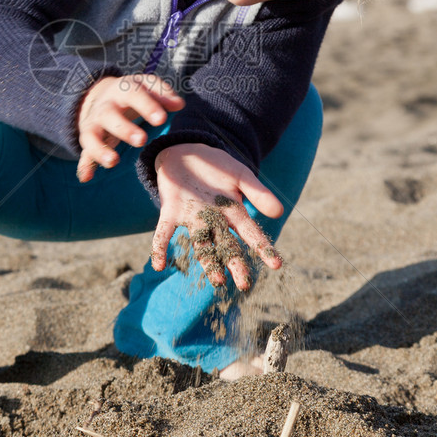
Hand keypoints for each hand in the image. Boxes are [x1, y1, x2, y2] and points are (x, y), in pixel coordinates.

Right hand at [76, 74, 184, 181]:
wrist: (102, 93)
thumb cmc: (133, 92)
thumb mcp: (147, 86)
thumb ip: (163, 93)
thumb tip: (179, 104)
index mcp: (122, 90)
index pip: (134, 94)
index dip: (147, 106)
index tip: (162, 119)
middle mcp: (105, 107)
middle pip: (110, 115)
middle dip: (124, 129)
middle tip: (142, 140)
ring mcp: (94, 124)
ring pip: (92, 135)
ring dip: (100, 149)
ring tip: (114, 162)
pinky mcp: (89, 139)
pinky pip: (85, 153)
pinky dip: (85, 165)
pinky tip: (87, 177)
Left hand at [151, 143, 282, 290]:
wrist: (187, 151)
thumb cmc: (217, 166)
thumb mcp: (241, 175)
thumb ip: (258, 193)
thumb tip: (279, 212)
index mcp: (232, 212)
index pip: (250, 232)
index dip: (262, 247)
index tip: (276, 265)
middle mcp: (213, 220)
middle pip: (226, 245)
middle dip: (235, 264)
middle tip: (245, 284)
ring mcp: (192, 218)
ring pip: (201, 244)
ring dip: (208, 262)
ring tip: (218, 281)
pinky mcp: (170, 212)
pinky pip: (164, 232)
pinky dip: (160, 247)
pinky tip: (157, 265)